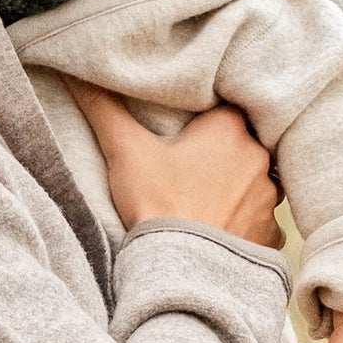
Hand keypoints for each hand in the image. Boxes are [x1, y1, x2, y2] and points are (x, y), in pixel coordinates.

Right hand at [63, 80, 283, 248]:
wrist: (181, 269)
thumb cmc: (156, 204)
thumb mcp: (124, 150)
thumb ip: (101, 106)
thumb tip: (73, 73)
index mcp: (229, 128)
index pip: (223, 109)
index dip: (202, 120)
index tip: (183, 133)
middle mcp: (258, 157)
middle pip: (240, 144)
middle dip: (219, 154)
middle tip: (188, 168)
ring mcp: (268, 198)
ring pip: (253, 182)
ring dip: (235, 188)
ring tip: (203, 200)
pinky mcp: (268, 233)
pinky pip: (261, 220)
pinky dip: (244, 223)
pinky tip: (220, 228)